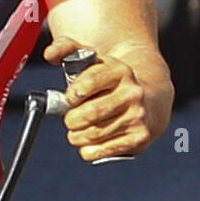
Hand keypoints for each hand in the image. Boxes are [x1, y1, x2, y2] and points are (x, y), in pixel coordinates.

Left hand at [44, 35, 152, 160]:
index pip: (90, 81)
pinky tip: (88, 144)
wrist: (150, 99)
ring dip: (76, 136)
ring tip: (76, 132)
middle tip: (70, 119)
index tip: (70, 99)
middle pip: (90, 113)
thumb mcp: (93, 60)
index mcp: (120, 70)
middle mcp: (132, 93)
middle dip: (71, 119)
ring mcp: (138, 116)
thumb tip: (49, 54)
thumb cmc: (110, 82)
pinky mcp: (139, 138)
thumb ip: (67, 50)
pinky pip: (103, 150)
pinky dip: (88, 150)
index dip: (72, 94)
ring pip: (94, 134)